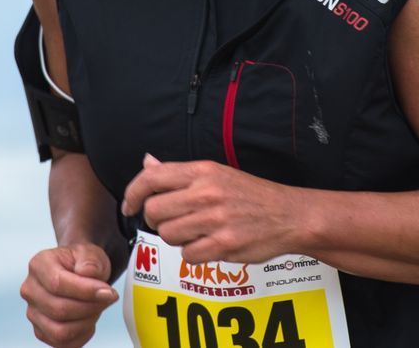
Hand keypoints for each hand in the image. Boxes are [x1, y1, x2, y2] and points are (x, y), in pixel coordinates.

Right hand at [20, 242, 118, 347]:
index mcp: (39, 265)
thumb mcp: (90, 253)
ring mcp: (33, 313)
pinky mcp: (41, 331)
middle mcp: (31, 290)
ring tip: (97, 308)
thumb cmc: (81, 263)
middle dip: (90, 307)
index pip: (58, 284)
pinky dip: (81, 335)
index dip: (86, 291)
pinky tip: (89, 319)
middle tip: (107, 298)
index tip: (108, 292)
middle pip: (59, 309)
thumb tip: (87, 273)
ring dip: (86, 322)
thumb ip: (90, 261)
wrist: (78, 271)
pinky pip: (62, 344)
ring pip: (60, 331)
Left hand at [121, 154, 298, 264]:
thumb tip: (147, 162)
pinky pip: (188, 255)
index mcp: (202, 171)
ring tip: (196, 232)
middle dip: (156, 220)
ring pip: (168, 235)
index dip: (132, 193)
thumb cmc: (249, 195)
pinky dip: (194, 254)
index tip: (128, 206)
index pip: (151, 178)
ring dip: (176, 238)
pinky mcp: (224, 245)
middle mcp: (206, 193)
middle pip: (154, 211)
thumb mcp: (215, 173)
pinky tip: (209, 244)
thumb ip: (178, 173)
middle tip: (172, 221)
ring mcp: (216, 220)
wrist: (289, 215)